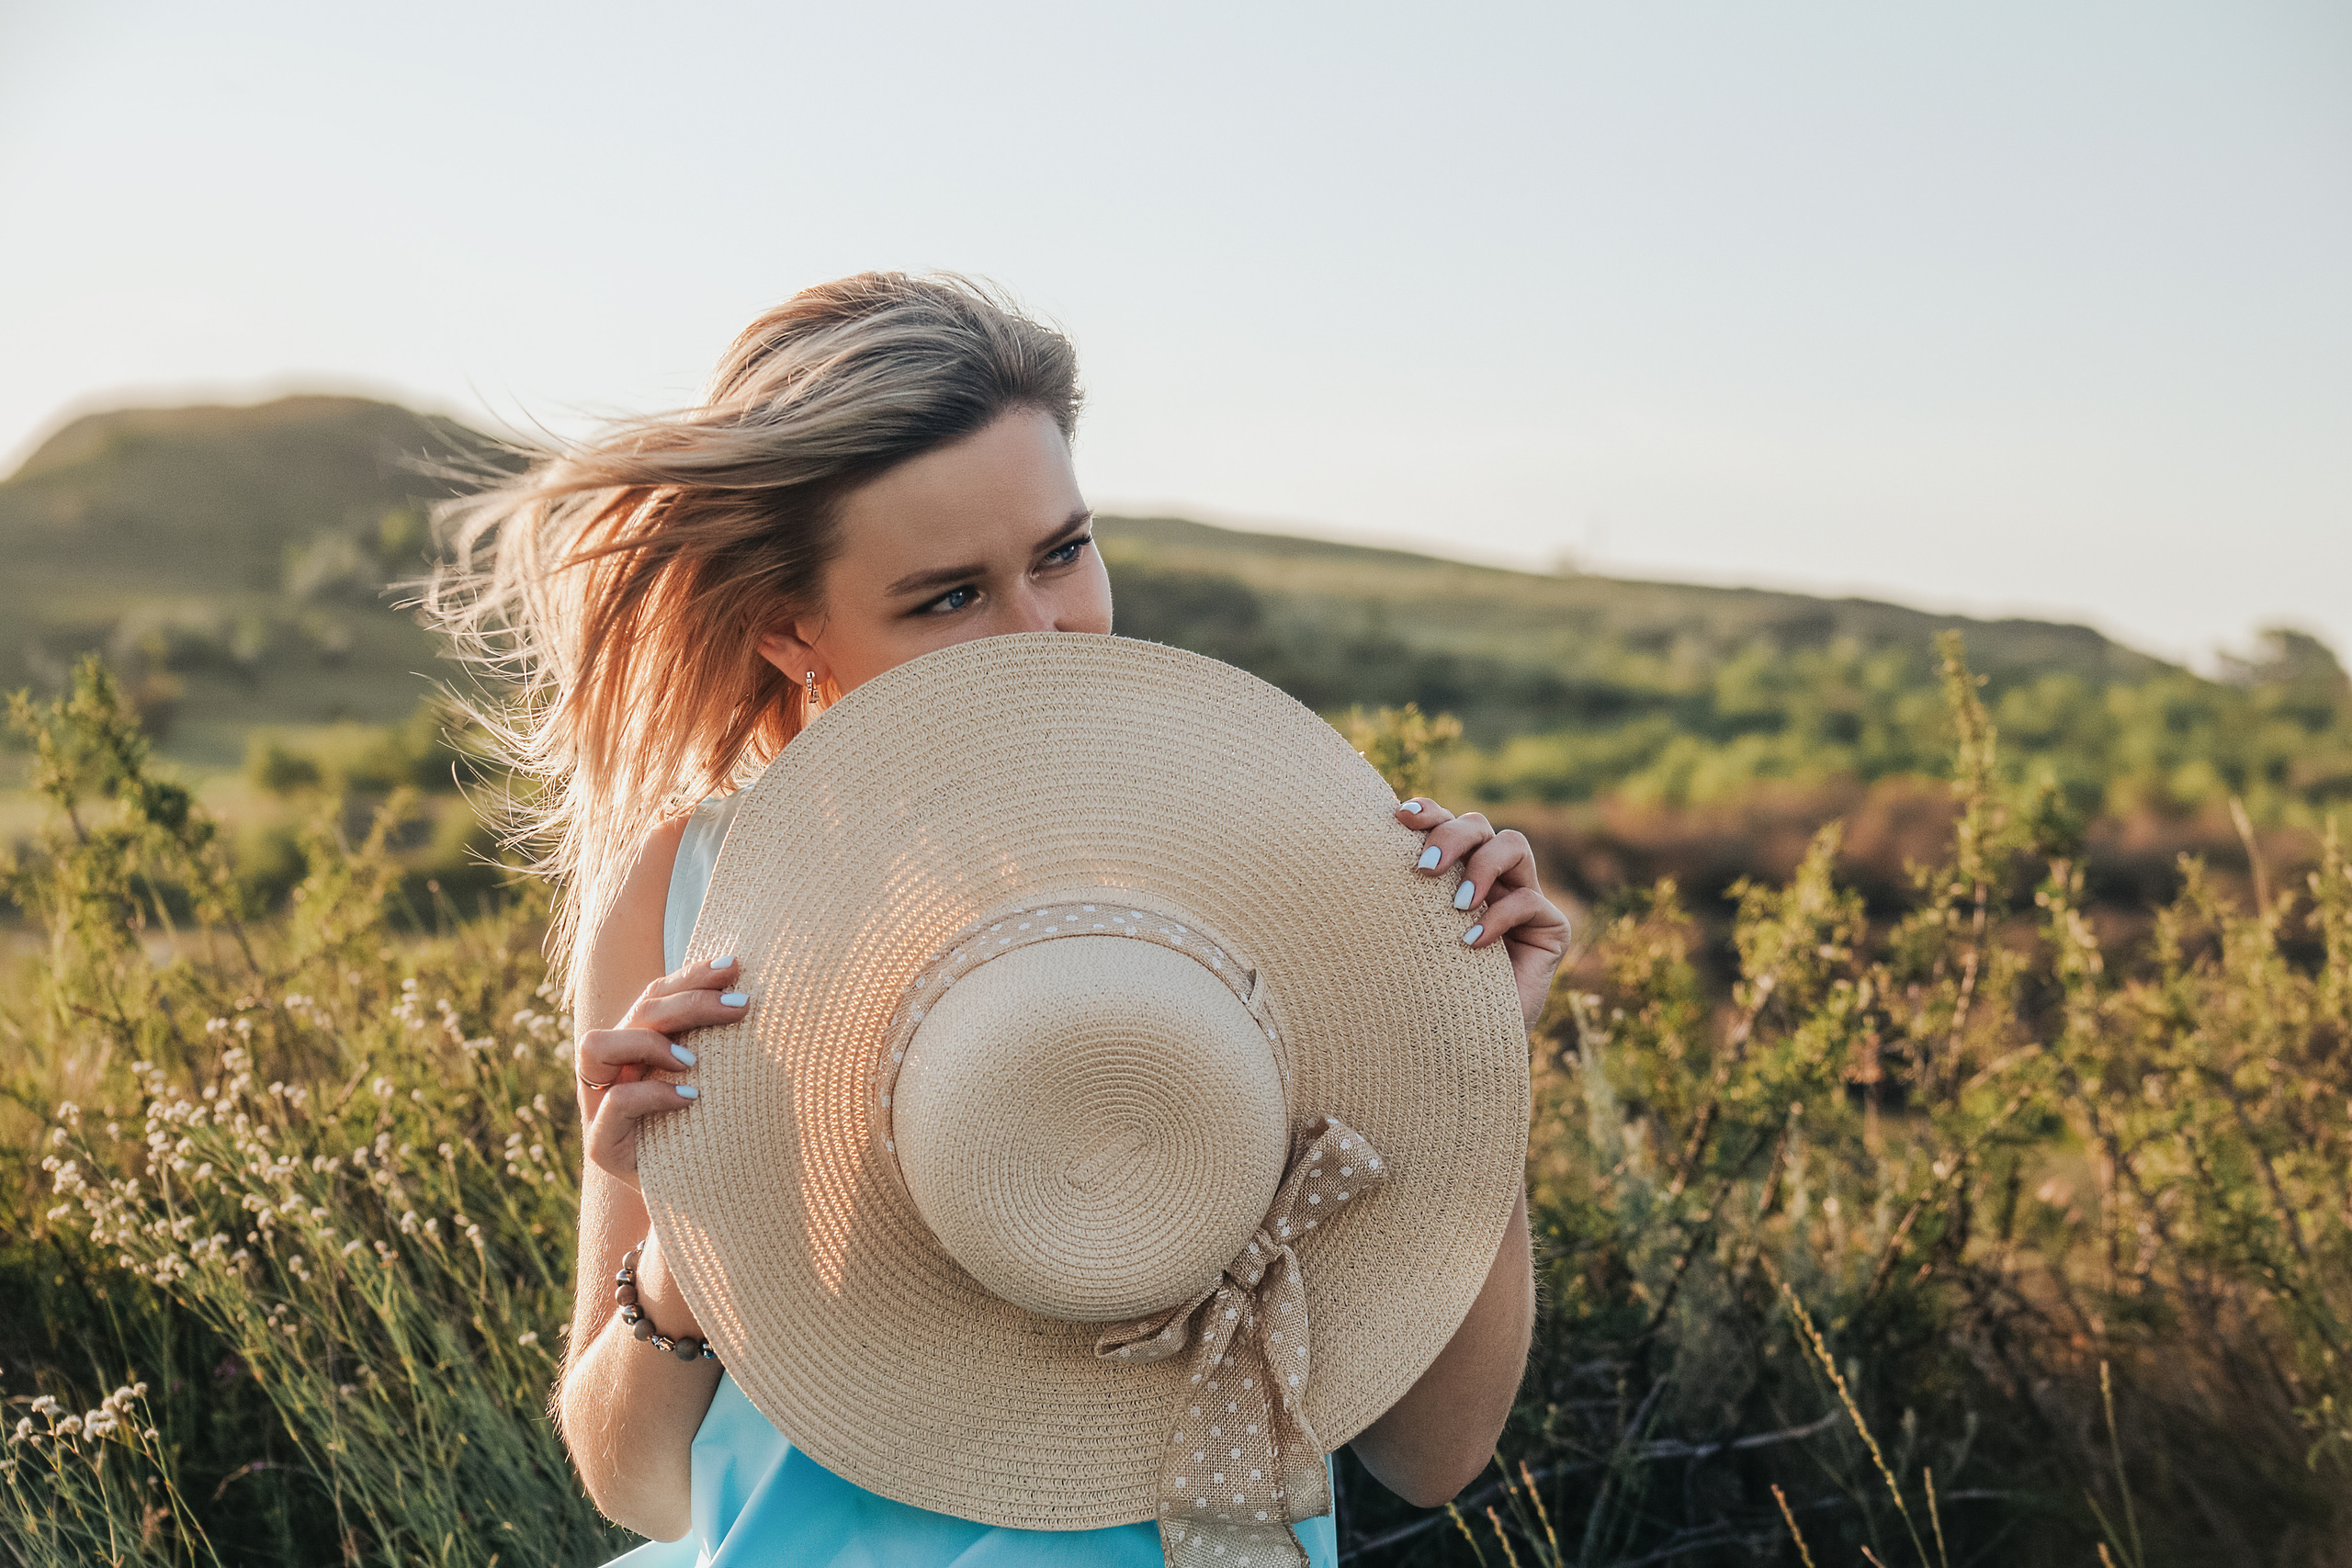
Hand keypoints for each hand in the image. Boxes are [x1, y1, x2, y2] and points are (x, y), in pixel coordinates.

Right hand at [577, 956, 746, 1186]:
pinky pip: (616, 1103)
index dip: (689, 974)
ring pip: (596, 1046)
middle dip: (689, 1003)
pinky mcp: (602, 1145)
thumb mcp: (726, 1081)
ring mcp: (600, 1106)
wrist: (709, 1203)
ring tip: (697, 1060)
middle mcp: (615, 1070)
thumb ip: (724, 1042)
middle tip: (741, 1007)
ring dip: (651, 1043)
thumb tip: (755, 990)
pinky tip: (694, 1097)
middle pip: (636, 1012)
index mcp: (640, 1046)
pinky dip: (656, 1094)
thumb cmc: (722, 1134)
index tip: (734, 965)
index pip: (653, 993)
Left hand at [1396, 799, 1569, 1027]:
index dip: (1429, 811)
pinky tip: (1471, 943)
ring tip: (1456, 904)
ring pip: (1513, 844)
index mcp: (1452, 871)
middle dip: (1453, 836)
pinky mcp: (1551, 928)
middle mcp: (1489, 878)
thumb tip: (1362, 848)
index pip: (1446, 824)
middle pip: (1479, 825)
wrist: (1459, 1046)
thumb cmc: (1423, 991)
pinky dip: (1499, 917)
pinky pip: (1529, 902)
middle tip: (1425, 868)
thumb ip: (1399, 896)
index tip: (1399, 817)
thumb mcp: (1405, 936)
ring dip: (1481, 865)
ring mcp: (1523, 899)